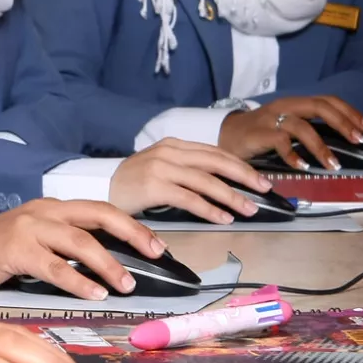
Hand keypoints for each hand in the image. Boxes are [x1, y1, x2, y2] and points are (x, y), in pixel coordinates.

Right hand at [0, 198, 161, 300]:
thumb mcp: (36, 239)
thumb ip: (66, 244)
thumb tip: (107, 264)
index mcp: (53, 207)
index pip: (102, 209)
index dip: (132, 225)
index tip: (157, 245)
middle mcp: (45, 211)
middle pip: (100, 215)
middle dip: (132, 234)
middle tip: (155, 255)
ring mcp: (29, 228)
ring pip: (80, 242)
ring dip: (108, 264)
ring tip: (126, 284)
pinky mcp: (15, 249)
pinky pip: (54, 266)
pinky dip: (77, 281)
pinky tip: (93, 293)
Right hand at [106, 138, 274, 223]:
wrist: (98, 188)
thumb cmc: (132, 184)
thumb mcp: (161, 168)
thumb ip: (186, 170)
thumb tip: (220, 183)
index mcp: (174, 144)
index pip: (215, 152)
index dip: (240, 165)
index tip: (260, 178)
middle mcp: (169, 152)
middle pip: (216, 162)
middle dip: (244, 177)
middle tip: (264, 190)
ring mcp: (161, 167)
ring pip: (206, 180)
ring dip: (231, 196)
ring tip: (248, 208)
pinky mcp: (154, 185)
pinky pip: (189, 198)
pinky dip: (209, 209)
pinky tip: (223, 218)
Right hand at [217, 96, 362, 170]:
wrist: (226, 135)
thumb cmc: (261, 134)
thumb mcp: (288, 128)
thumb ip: (309, 131)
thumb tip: (341, 144)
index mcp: (296, 104)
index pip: (328, 101)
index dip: (350, 112)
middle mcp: (286, 106)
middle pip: (319, 107)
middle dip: (343, 123)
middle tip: (359, 140)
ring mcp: (272, 119)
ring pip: (303, 127)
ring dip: (321, 147)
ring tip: (334, 165)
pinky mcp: (259, 133)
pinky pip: (281, 143)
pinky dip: (294, 156)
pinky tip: (304, 168)